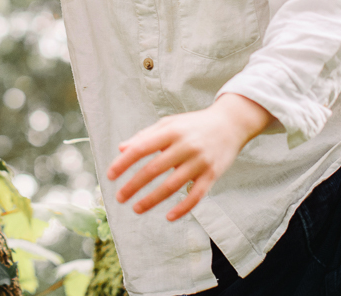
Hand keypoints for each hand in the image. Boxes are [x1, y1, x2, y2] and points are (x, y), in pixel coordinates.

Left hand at [105, 93, 272, 221]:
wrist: (231, 123)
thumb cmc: (193, 124)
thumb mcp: (169, 123)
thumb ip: (145, 135)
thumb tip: (122, 148)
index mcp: (171, 131)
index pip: (141, 148)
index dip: (124, 163)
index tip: (110, 175)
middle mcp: (185, 146)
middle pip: (154, 169)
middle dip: (134, 185)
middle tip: (119, 198)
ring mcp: (200, 161)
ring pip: (172, 185)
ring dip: (152, 199)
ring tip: (136, 208)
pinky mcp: (212, 174)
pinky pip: (196, 195)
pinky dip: (183, 208)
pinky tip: (169, 217)